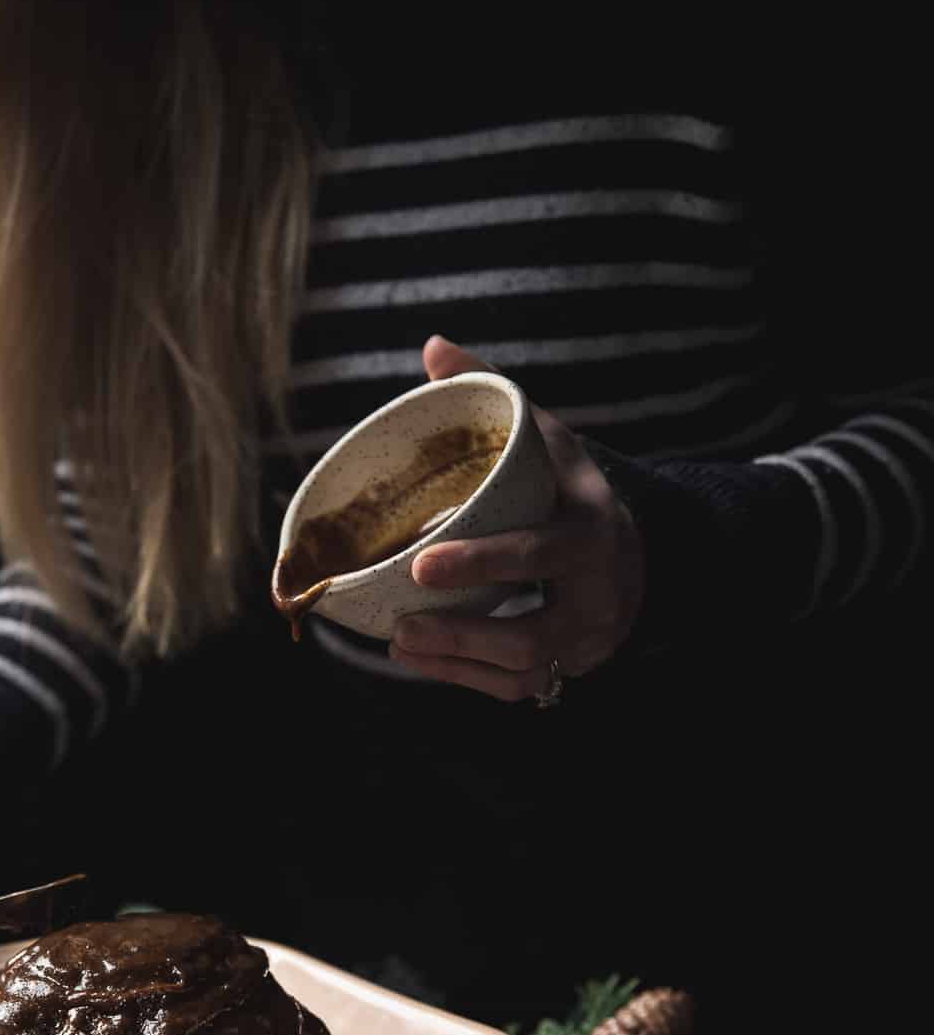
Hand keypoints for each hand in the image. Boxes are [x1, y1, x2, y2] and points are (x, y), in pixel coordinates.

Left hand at [388, 335, 644, 701]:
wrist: (636, 554)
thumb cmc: (569, 491)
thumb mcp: (547, 441)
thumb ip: (495, 396)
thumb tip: (433, 348)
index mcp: (590, 531)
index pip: (539, 552)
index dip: (482, 562)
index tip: (421, 563)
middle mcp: (596, 593)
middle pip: (531, 631)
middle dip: (463, 633)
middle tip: (401, 622)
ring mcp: (585, 638)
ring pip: (521, 667)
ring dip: (455, 661)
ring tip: (399, 642)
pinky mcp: (569, 666)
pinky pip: (516, 687)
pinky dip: (464, 677)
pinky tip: (417, 659)